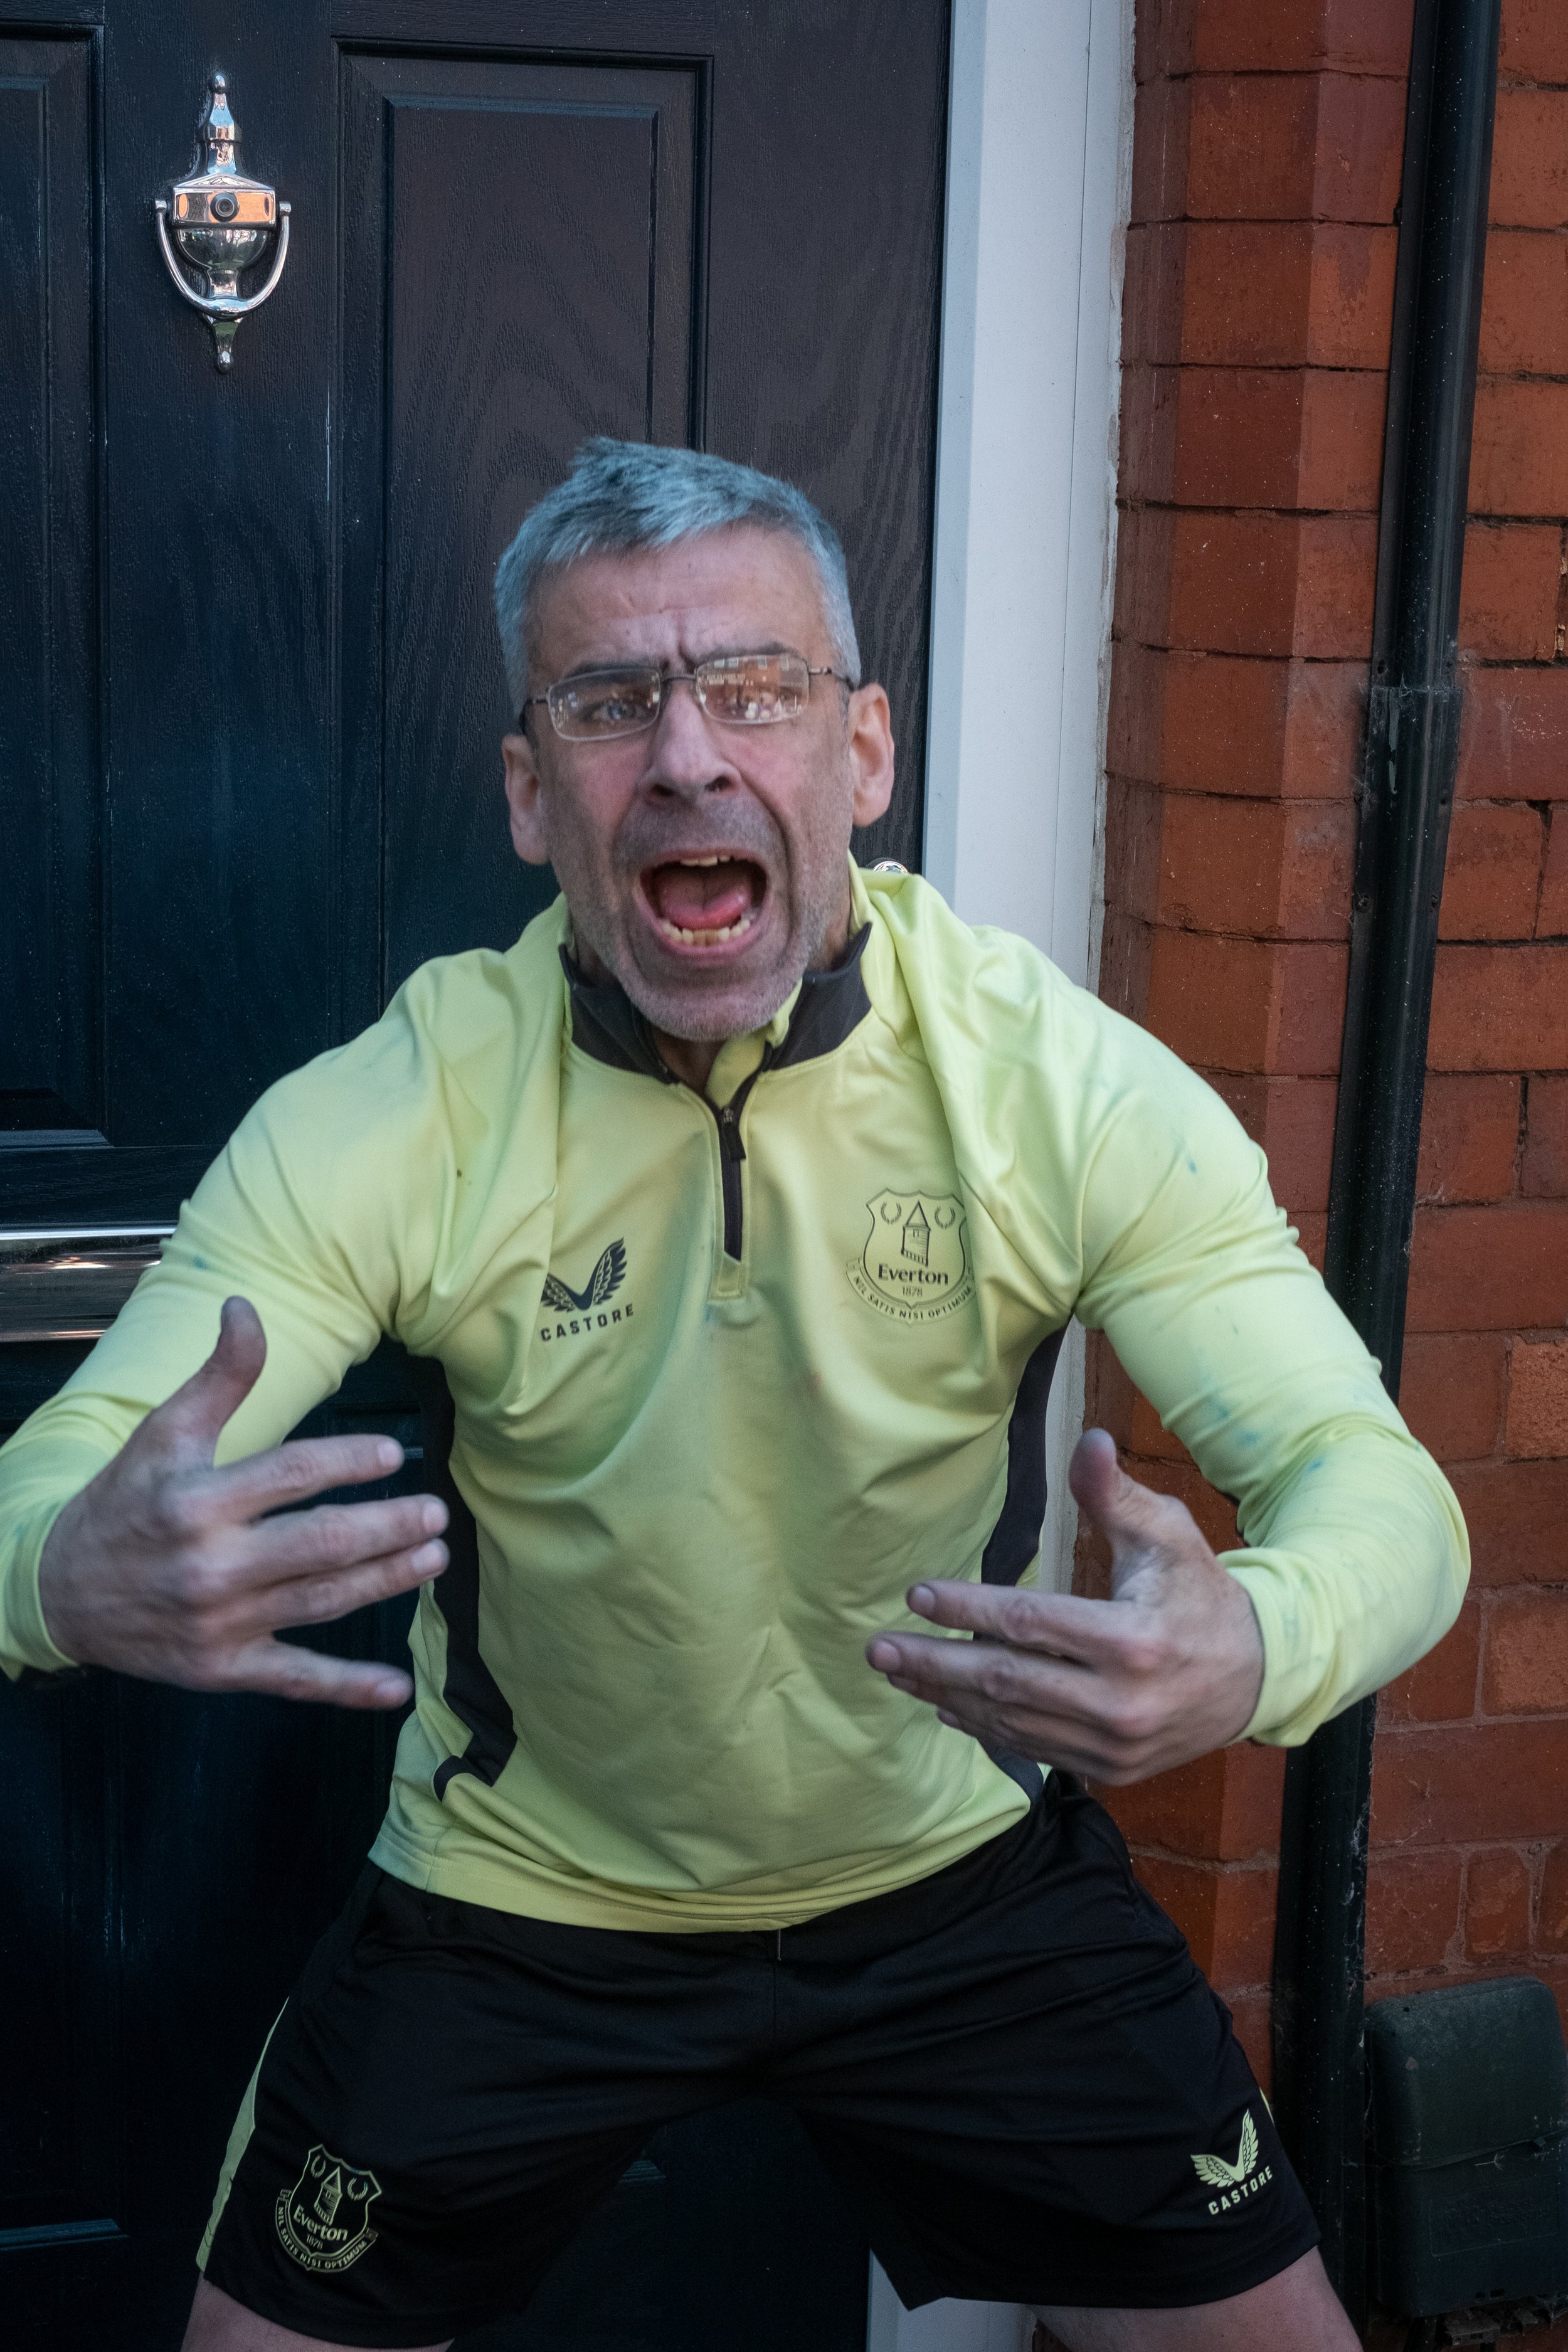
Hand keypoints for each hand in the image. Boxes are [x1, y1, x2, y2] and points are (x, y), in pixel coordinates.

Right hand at [37, 1296, 447, 1708]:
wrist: (58, 1591)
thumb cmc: (125, 1501)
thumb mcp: (164, 1432)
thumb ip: (218, 1376)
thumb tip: (245, 1305)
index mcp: (197, 1501)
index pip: (290, 1475)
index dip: (348, 1461)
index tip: (393, 1451)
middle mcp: (210, 1566)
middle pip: (319, 1544)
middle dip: (386, 1528)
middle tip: (436, 1513)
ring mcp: (219, 1624)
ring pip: (320, 1602)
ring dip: (385, 1583)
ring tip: (433, 1559)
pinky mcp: (222, 1670)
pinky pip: (294, 1679)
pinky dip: (347, 1688)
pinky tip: (396, 1687)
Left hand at [865, 1427, 1264, 1783]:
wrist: (1259, 1676)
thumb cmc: (1201, 1594)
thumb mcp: (1170, 1534)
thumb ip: (1116, 1495)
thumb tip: (1086, 1440)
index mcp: (1133, 1640)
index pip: (1029, 1623)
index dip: (967, 1609)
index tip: (916, 1595)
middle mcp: (1121, 1703)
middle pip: (1007, 1682)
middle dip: (933, 1663)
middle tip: (878, 1647)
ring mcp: (1114, 1745)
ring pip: (1012, 1721)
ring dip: (947, 1696)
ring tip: (899, 1672)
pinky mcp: (1111, 1770)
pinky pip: (1034, 1748)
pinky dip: (986, 1727)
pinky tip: (947, 1706)